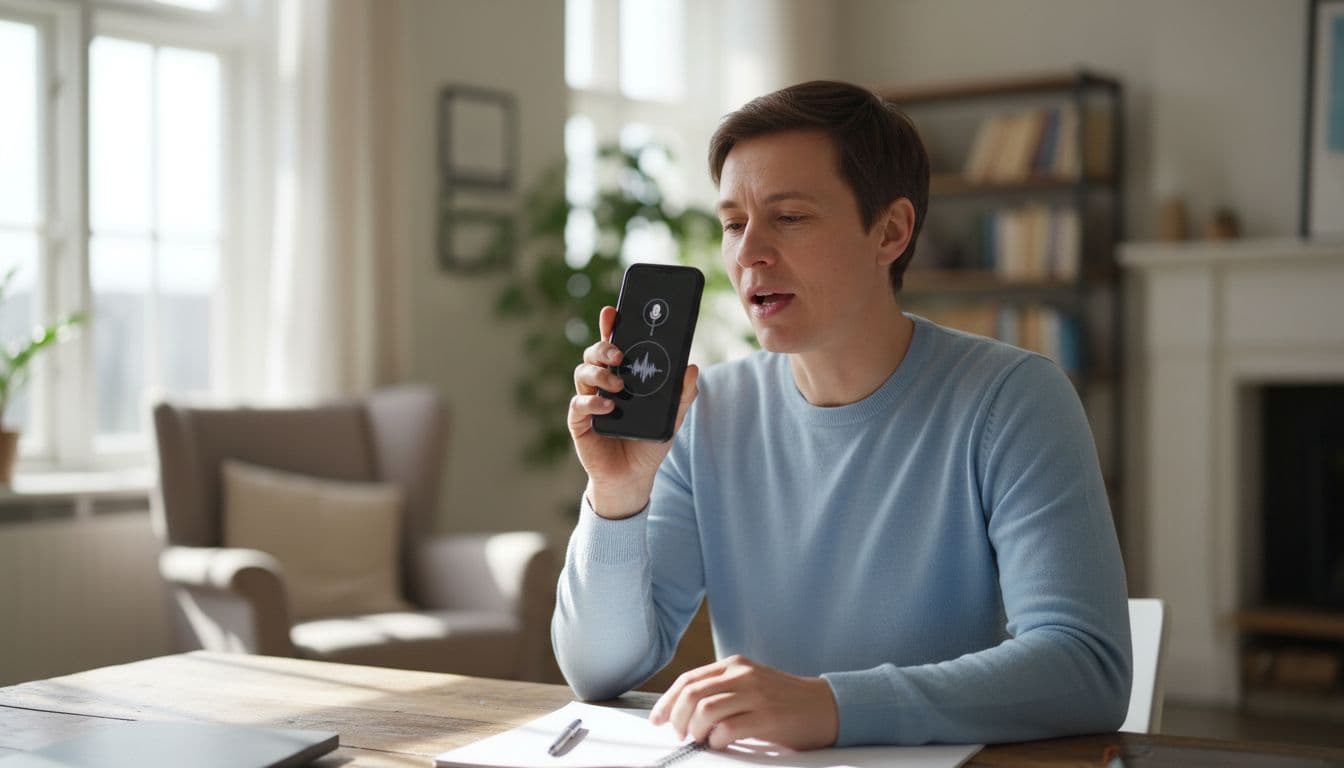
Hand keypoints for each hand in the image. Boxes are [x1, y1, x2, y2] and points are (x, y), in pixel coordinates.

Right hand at [568, 305, 698, 518]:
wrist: (633, 477)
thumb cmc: (649, 442)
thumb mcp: (672, 417)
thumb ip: (683, 394)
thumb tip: (693, 367)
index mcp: (623, 375)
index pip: (615, 344)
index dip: (611, 326)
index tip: (613, 311)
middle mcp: (603, 382)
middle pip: (595, 353)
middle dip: (604, 346)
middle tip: (619, 353)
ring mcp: (589, 400)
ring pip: (584, 372)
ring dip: (601, 374)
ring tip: (619, 385)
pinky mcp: (580, 420)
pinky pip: (579, 404)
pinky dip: (592, 401)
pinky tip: (607, 406)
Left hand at [648, 655, 838, 750]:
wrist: (826, 706)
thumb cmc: (784, 700)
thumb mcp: (750, 684)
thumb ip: (721, 689)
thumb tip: (684, 712)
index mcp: (735, 665)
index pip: (688, 679)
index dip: (667, 702)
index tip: (658, 720)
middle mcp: (743, 675)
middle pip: (692, 693)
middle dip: (678, 718)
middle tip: (681, 734)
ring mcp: (756, 695)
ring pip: (706, 709)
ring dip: (696, 730)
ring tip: (702, 739)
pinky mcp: (767, 717)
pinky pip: (728, 728)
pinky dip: (717, 739)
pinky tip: (721, 742)